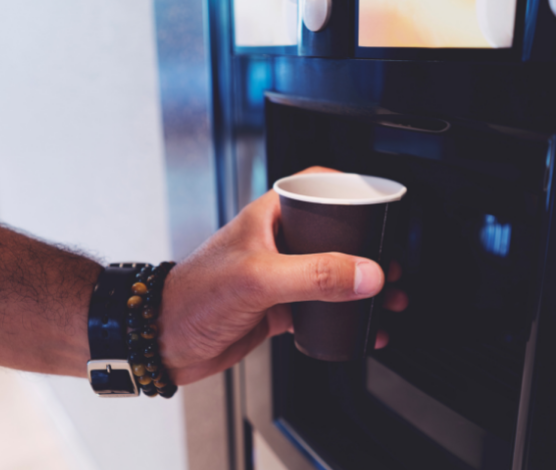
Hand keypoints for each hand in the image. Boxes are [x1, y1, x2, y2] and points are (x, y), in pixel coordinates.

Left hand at [159, 167, 407, 384]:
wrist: (162, 342)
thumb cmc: (191, 297)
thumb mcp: (258, 279)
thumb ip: (314, 275)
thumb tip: (366, 273)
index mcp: (269, 217)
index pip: (317, 186)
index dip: (352, 190)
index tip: (383, 204)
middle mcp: (276, 242)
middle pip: (334, 234)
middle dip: (369, 250)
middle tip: (394, 264)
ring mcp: (277, 276)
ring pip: (330, 274)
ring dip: (361, 287)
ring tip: (388, 299)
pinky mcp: (277, 307)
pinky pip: (320, 308)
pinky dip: (344, 317)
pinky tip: (361, 327)